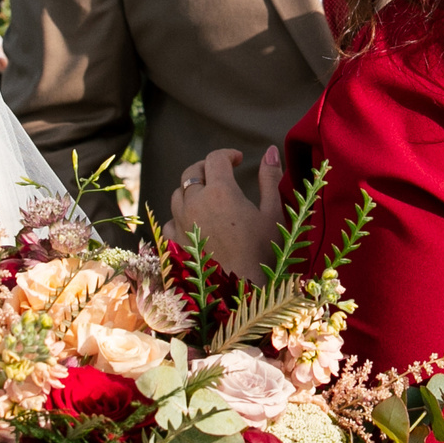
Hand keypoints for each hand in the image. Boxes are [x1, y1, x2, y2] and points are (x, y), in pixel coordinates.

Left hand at [168, 146, 283, 273]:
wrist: (243, 292)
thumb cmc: (264, 252)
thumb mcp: (273, 213)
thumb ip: (270, 178)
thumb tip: (269, 150)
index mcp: (220, 190)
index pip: (215, 158)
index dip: (228, 154)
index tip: (238, 160)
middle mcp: (194, 203)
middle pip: (191, 172)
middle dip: (206, 167)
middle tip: (222, 173)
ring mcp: (181, 223)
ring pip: (177, 195)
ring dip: (191, 190)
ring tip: (207, 196)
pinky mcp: (175, 243)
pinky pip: (170, 221)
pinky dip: (180, 216)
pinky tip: (192, 222)